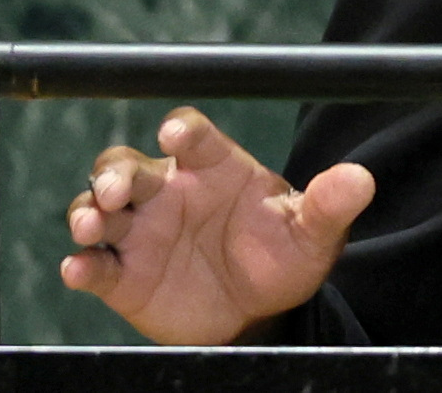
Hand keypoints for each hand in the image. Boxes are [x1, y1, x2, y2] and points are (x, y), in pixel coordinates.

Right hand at [60, 106, 375, 344]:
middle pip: (127, 164)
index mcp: (214, 168)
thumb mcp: (312, 233)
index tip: (175, 133)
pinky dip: (81, 265)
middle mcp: (170, 192)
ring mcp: (143, 233)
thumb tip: (360, 179)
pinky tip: (81, 268)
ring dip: (88, 211)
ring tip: (92, 225)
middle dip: (114, 172)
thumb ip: (329, 204)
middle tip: (116, 191)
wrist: (260, 314)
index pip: (193, 135)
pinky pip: (94, 266)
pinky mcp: (125, 276)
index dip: (181, 129)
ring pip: (98, 208)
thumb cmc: (281, 257)